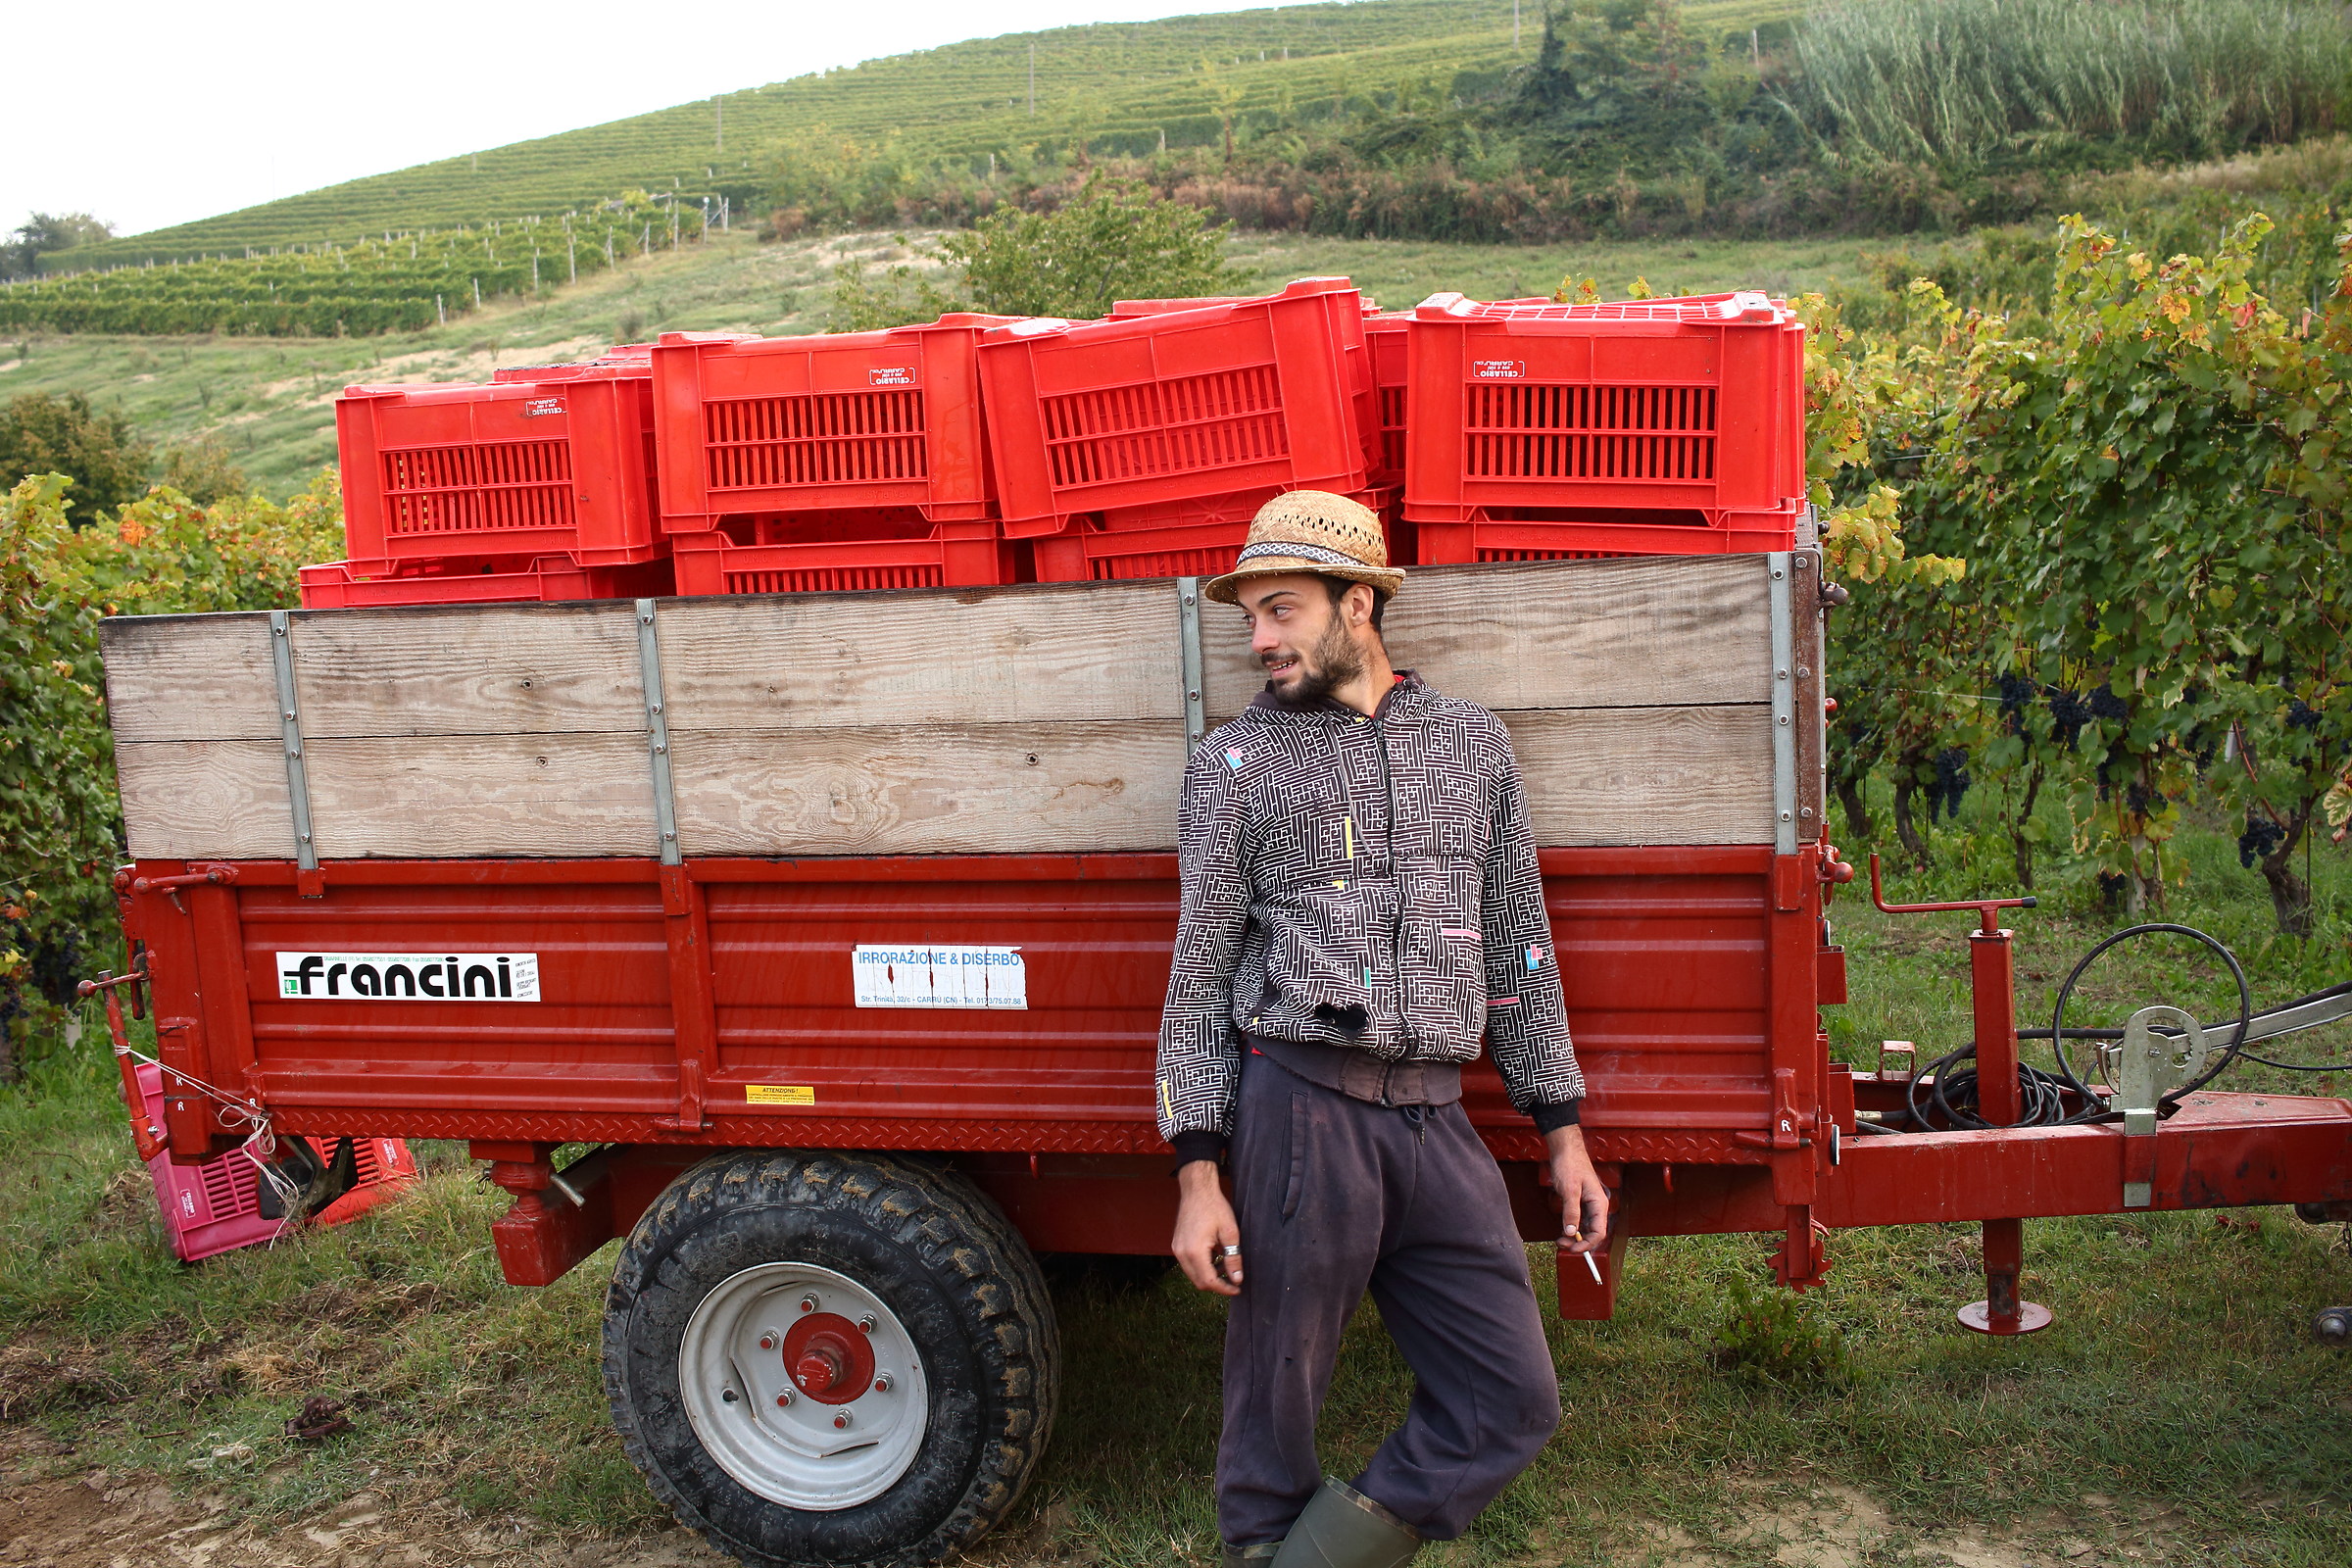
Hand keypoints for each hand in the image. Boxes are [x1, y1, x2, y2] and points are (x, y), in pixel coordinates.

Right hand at [1172, 1160, 1242, 1295]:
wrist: (1197, 1189)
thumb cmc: (1214, 1207)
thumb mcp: (1230, 1232)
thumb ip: (1233, 1258)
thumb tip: (1237, 1279)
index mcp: (1195, 1251)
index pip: (1209, 1282)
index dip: (1224, 1289)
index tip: (1237, 1289)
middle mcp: (1182, 1253)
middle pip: (1199, 1282)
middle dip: (1217, 1285)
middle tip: (1233, 1280)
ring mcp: (1177, 1249)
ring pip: (1193, 1274)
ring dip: (1209, 1276)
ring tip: (1226, 1267)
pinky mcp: (1177, 1244)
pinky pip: (1188, 1264)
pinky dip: (1202, 1267)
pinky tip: (1215, 1257)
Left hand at [1545, 1125, 1609, 1253]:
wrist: (1565, 1149)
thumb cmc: (1570, 1164)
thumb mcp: (1569, 1189)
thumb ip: (1571, 1212)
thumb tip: (1571, 1232)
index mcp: (1599, 1203)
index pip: (1599, 1232)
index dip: (1586, 1243)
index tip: (1572, 1248)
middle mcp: (1597, 1206)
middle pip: (1593, 1232)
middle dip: (1579, 1242)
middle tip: (1562, 1245)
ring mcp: (1589, 1204)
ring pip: (1586, 1228)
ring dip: (1574, 1237)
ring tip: (1560, 1240)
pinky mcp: (1581, 1202)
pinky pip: (1580, 1220)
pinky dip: (1572, 1228)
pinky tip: (1563, 1231)